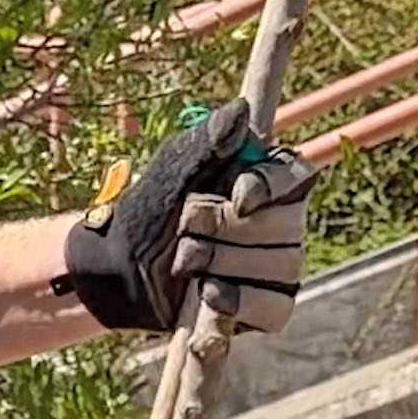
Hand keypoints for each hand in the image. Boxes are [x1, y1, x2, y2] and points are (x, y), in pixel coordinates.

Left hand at [60, 100, 318, 331]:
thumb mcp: (169, 172)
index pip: (298, 175)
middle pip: (288, 225)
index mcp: (263, 181)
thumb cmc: (146, 213)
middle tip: (186, 231)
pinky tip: (208, 297)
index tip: (236, 197)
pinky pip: (277, 308)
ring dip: (223, 264)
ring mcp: (277, 268)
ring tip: (185, 263)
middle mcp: (280, 222)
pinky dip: (241, 304)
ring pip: (283, 267)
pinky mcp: (266, 308)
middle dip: (227, 230)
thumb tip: (241, 110)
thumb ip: (205, 142)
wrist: (118, 272)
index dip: (271, 187)